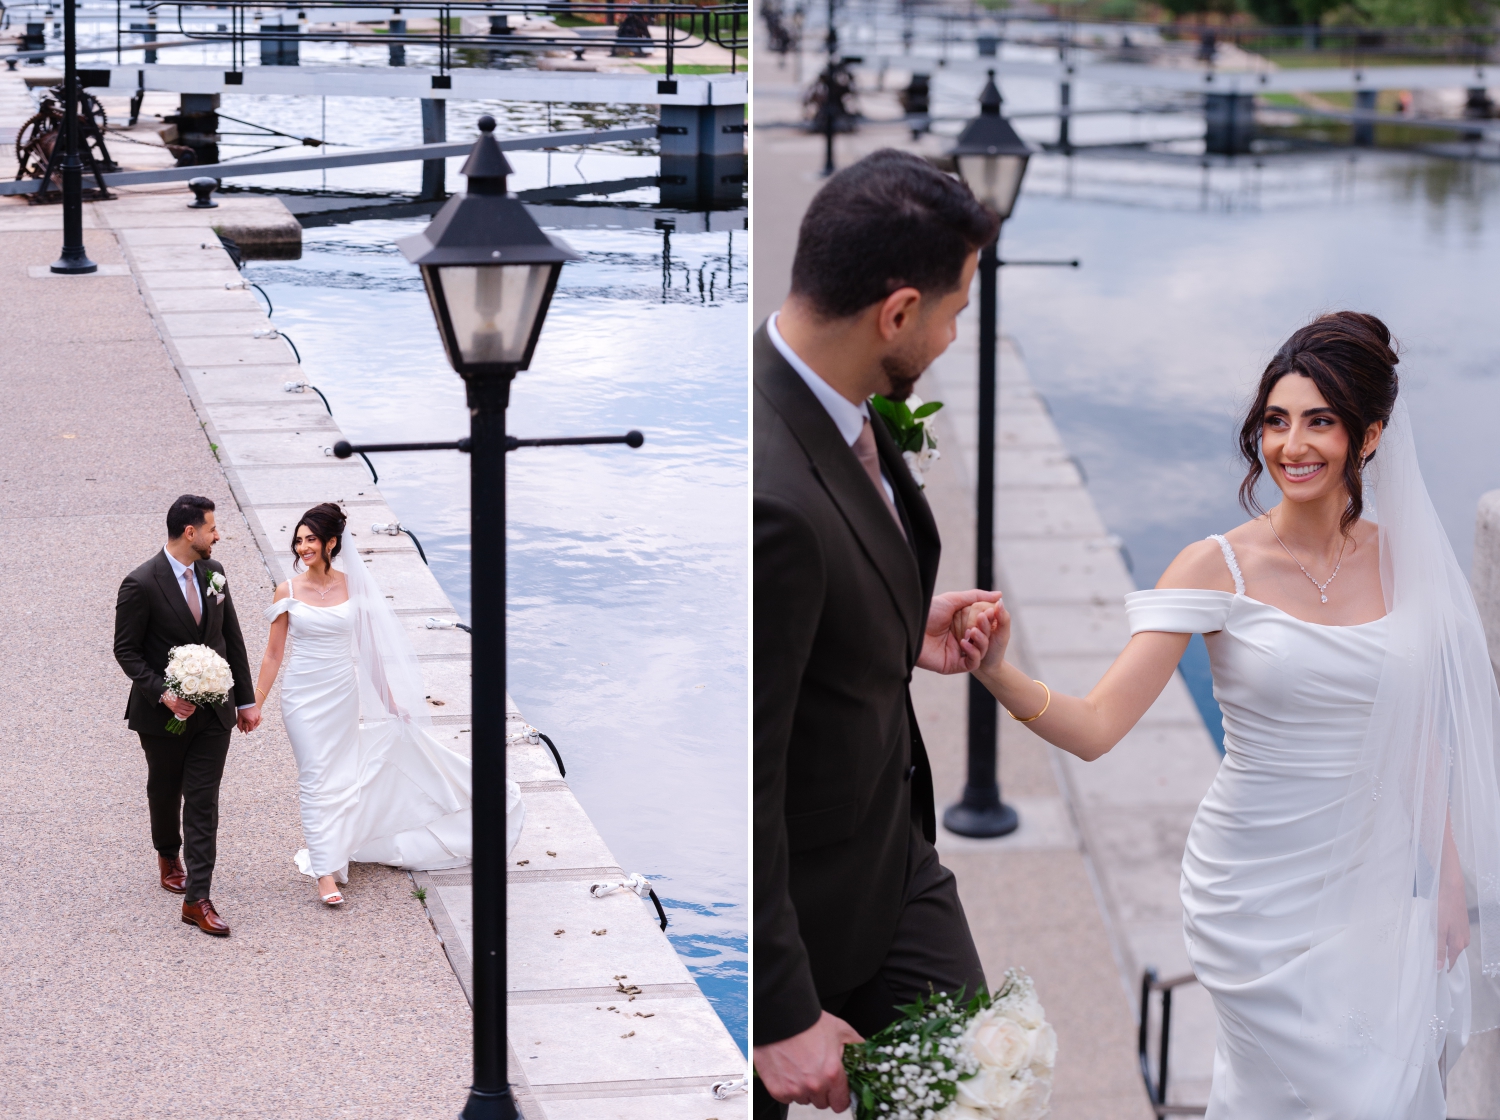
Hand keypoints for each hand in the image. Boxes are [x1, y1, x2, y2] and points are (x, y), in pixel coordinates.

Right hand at [162, 693, 196, 719]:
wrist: (164, 696)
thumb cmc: (171, 694)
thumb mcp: (178, 694)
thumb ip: (184, 697)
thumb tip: (190, 700)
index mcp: (179, 701)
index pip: (188, 704)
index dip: (192, 705)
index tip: (194, 704)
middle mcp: (178, 706)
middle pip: (188, 709)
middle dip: (192, 709)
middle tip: (194, 708)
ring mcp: (176, 709)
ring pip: (185, 713)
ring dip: (190, 712)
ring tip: (192, 711)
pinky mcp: (174, 711)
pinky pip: (180, 716)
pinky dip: (185, 716)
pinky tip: (187, 714)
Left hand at [237, 705, 261, 732]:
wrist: (246, 702)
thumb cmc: (242, 710)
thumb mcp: (239, 719)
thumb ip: (240, 726)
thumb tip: (242, 731)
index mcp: (251, 721)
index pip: (251, 729)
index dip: (247, 730)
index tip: (244, 728)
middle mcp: (256, 719)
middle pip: (254, 727)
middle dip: (250, 726)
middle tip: (246, 724)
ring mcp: (259, 716)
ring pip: (257, 723)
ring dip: (254, 724)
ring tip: (250, 722)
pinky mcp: (259, 713)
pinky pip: (259, 719)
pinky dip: (257, 720)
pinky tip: (254, 719)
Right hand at [753, 1011, 862, 1110]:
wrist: (779, 1016)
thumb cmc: (808, 1021)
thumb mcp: (840, 1029)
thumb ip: (856, 1045)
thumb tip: (866, 1053)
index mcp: (832, 1073)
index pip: (840, 1104)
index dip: (839, 1097)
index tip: (836, 1091)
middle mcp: (814, 1085)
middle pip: (822, 1103)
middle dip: (821, 1091)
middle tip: (816, 1072)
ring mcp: (794, 1089)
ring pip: (804, 1100)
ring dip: (804, 1089)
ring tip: (800, 1067)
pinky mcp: (777, 1089)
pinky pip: (786, 1098)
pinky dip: (787, 1088)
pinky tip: (788, 1070)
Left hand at [917, 590, 1003, 673]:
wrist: (909, 627)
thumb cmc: (927, 612)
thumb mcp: (953, 600)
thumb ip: (975, 597)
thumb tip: (999, 594)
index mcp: (962, 624)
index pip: (984, 624)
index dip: (990, 618)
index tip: (994, 610)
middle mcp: (961, 638)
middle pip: (984, 638)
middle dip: (986, 629)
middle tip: (983, 618)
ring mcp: (957, 652)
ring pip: (981, 651)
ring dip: (981, 641)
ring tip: (972, 631)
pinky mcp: (952, 665)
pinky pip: (971, 663)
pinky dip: (973, 654)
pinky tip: (964, 643)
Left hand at [1439, 852, 1470, 971]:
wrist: (1452, 890)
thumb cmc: (1444, 909)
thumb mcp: (1439, 930)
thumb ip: (1439, 949)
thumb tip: (1439, 967)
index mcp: (1458, 944)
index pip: (1450, 962)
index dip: (1441, 967)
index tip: (1431, 971)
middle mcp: (1463, 941)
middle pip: (1450, 954)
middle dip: (1440, 956)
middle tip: (1425, 956)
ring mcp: (1463, 934)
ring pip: (1451, 945)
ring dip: (1441, 946)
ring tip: (1428, 943)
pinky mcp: (1461, 927)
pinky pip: (1452, 937)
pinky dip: (1444, 938)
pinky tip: (1436, 933)